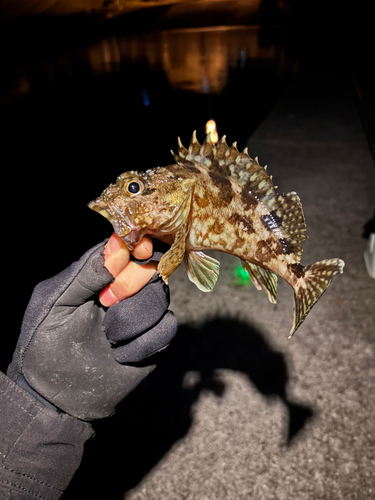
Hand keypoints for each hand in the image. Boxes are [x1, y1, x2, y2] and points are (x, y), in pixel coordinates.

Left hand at [7, 237, 177, 420]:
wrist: (59, 399)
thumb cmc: (46, 348)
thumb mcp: (54, 307)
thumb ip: (83, 277)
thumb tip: (114, 251)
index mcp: (99, 277)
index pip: (126, 249)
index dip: (136, 245)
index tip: (138, 249)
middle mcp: (124, 291)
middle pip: (150, 269)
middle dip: (131, 285)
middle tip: (105, 303)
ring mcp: (141, 315)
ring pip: (160, 298)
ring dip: (134, 319)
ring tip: (110, 338)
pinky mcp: (154, 340)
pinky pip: (167, 328)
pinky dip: (144, 343)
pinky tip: (122, 354)